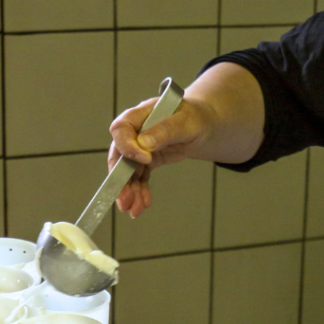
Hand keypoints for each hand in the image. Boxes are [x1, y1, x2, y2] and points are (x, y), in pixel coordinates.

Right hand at [108, 95, 210, 217]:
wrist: (204, 124)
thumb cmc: (196, 118)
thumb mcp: (187, 122)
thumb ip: (166, 130)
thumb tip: (144, 143)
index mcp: (142, 114)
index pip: (122, 129)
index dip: (127, 146)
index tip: (145, 160)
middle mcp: (136, 130)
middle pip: (119, 154)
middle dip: (121, 179)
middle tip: (125, 200)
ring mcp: (140, 146)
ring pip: (128, 170)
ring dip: (130, 191)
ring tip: (135, 210)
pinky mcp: (147, 159)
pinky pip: (140, 176)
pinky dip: (140, 190)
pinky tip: (144, 203)